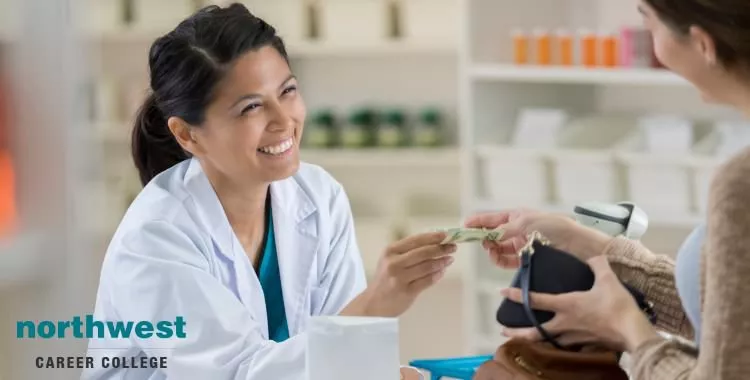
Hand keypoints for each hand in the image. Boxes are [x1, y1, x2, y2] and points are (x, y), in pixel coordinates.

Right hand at [364, 231, 456, 316]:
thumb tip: (434, 242)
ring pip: (427, 266)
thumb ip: (408, 251)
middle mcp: (394, 263)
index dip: (433, 237)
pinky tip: (442, 272)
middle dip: (441, 248)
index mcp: (390, 251)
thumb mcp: (390, 260)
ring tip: (450, 259)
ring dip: (442, 262)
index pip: (416, 240)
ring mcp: (400, 278)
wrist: (374, 303)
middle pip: (423, 252)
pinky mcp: (407, 292)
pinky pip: (427, 281)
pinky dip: (437, 275)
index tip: (446, 235)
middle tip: (453, 247)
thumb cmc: (385, 279)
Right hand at [464, 208, 610, 268]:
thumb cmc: (556, 228)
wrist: (579, 246)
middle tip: (482, 243)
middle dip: (484, 238)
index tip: (463, 227)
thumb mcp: (528, 223)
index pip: (491, 218)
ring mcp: (521, 244)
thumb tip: (489, 235)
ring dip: (491, 250)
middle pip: (492, 234)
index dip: (476, 221)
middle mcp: (517, 229)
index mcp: (517, 216)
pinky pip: (507, 260)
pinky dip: (499, 260)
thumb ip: (505, 229)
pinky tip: (497, 259)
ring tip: (492, 252)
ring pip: (498, 248)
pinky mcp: (526, 259)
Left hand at [500, 256, 658, 351]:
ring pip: (549, 341)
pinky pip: (567, 346)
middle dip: (517, 332)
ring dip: (536, 340)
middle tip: (504, 330)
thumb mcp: (608, 279)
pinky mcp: (585, 345)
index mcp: (566, 304)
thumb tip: (594, 256)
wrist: (633, 333)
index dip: (517, 295)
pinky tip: (558, 342)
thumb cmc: (617, 306)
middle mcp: (565, 323)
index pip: (535, 300)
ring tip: (526, 339)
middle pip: (535, 331)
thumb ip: (598, 264)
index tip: (502, 292)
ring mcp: (574, 337)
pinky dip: (559, 345)